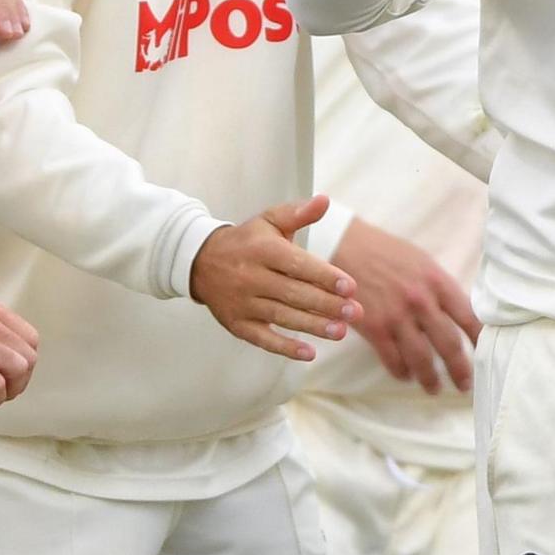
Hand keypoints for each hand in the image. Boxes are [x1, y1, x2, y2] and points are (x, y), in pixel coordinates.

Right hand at [190, 196, 362, 361]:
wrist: (199, 262)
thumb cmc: (248, 241)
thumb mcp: (269, 220)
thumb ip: (298, 213)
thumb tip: (325, 200)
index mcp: (262, 250)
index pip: (297, 265)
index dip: (324, 276)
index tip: (350, 287)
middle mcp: (251, 277)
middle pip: (294, 294)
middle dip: (326, 304)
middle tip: (355, 312)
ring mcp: (242, 303)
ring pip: (282, 317)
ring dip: (313, 326)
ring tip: (341, 331)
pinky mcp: (236, 324)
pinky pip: (262, 339)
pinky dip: (285, 347)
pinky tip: (309, 353)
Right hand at [331, 218, 481, 393]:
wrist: (346, 246)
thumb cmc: (387, 253)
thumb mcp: (423, 262)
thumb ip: (441, 288)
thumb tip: (460, 314)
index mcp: (438, 282)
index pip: (469, 318)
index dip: (481, 340)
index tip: (487, 354)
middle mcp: (421, 301)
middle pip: (449, 344)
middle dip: (460, 369)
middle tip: (465, 385)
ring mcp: (397, 317)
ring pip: (422, 359)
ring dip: (431, 379)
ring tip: (435, 389)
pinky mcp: (374, 328)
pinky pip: (393, 360)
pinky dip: (402, 372)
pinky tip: (406, 376)